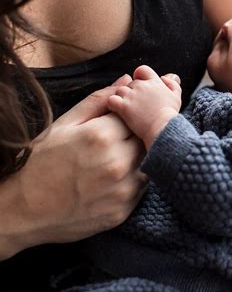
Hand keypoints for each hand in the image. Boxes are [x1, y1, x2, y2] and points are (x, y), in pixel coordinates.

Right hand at [1, 75, 146, 257]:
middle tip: (117, 140)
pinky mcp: (123, 211)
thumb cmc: (41, 162)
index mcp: (102, 135)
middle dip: (136, 135)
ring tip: (114, 160)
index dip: (129, 115)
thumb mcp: (65, 124)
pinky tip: (112, 179)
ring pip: (148, 163)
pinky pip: (142, 189)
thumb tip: (126, 80)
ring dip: (138, 158)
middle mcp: (117, 162)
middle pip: (146, 138)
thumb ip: (99, 100)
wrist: (24, 209)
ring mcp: (122, 190)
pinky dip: (133, 181)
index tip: (118, 120)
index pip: (135, 114)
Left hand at [108, 65, 181, 149]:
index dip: (139, 76)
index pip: (142, 70)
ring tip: (127, 110)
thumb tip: (165, 77)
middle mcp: (141, 86)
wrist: (163, 129)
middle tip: (136, 105)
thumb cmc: (170, 116)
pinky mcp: (123, 106)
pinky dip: (112, 104)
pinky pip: (111, 100)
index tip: (139, 86)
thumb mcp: (176, 97)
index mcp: (154, 82)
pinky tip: (116, 111)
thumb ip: (172, 84)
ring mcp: (131, 95)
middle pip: (129, 83)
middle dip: (131, 92)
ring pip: (119, 91)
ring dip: (121, 98)